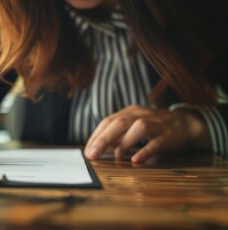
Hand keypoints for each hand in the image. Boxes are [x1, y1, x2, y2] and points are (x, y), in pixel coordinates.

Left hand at [84, 105, 210, 162]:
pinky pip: (157, 142)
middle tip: (92, 156)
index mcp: (129, 112)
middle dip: (103, 140)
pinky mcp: (169, 136)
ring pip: (138, 128)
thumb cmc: (154, 128)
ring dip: (124, 142)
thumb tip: (99, 147)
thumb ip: (117, 136)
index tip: (87, 151)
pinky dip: (145, 150)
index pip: (108, 121)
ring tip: (116, 156)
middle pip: (119, 123)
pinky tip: (136, 160)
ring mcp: (156, 124)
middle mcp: (141, 115)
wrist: (185, 124)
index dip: (96, 136)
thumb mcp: (133, 127)